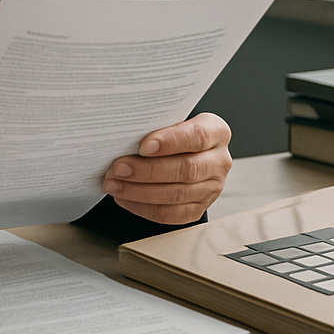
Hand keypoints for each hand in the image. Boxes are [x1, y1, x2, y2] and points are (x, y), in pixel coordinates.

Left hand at [101, 113, 232, 223]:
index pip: (198, 136)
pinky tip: (124, 198)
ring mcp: (212, 188)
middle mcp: (218, 161)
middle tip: (118, 168)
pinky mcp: (198, 208)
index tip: (143, 146)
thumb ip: (156, 126)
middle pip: (187, 170)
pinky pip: (171, 214)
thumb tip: (124, 134)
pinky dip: (144, 207)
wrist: (180, 151)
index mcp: (216, 132)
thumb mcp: (169, 120)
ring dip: (139, 191)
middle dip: (148, 170)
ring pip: (177, 195)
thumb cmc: (171, 133)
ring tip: (114, 184)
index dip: (171, 142)